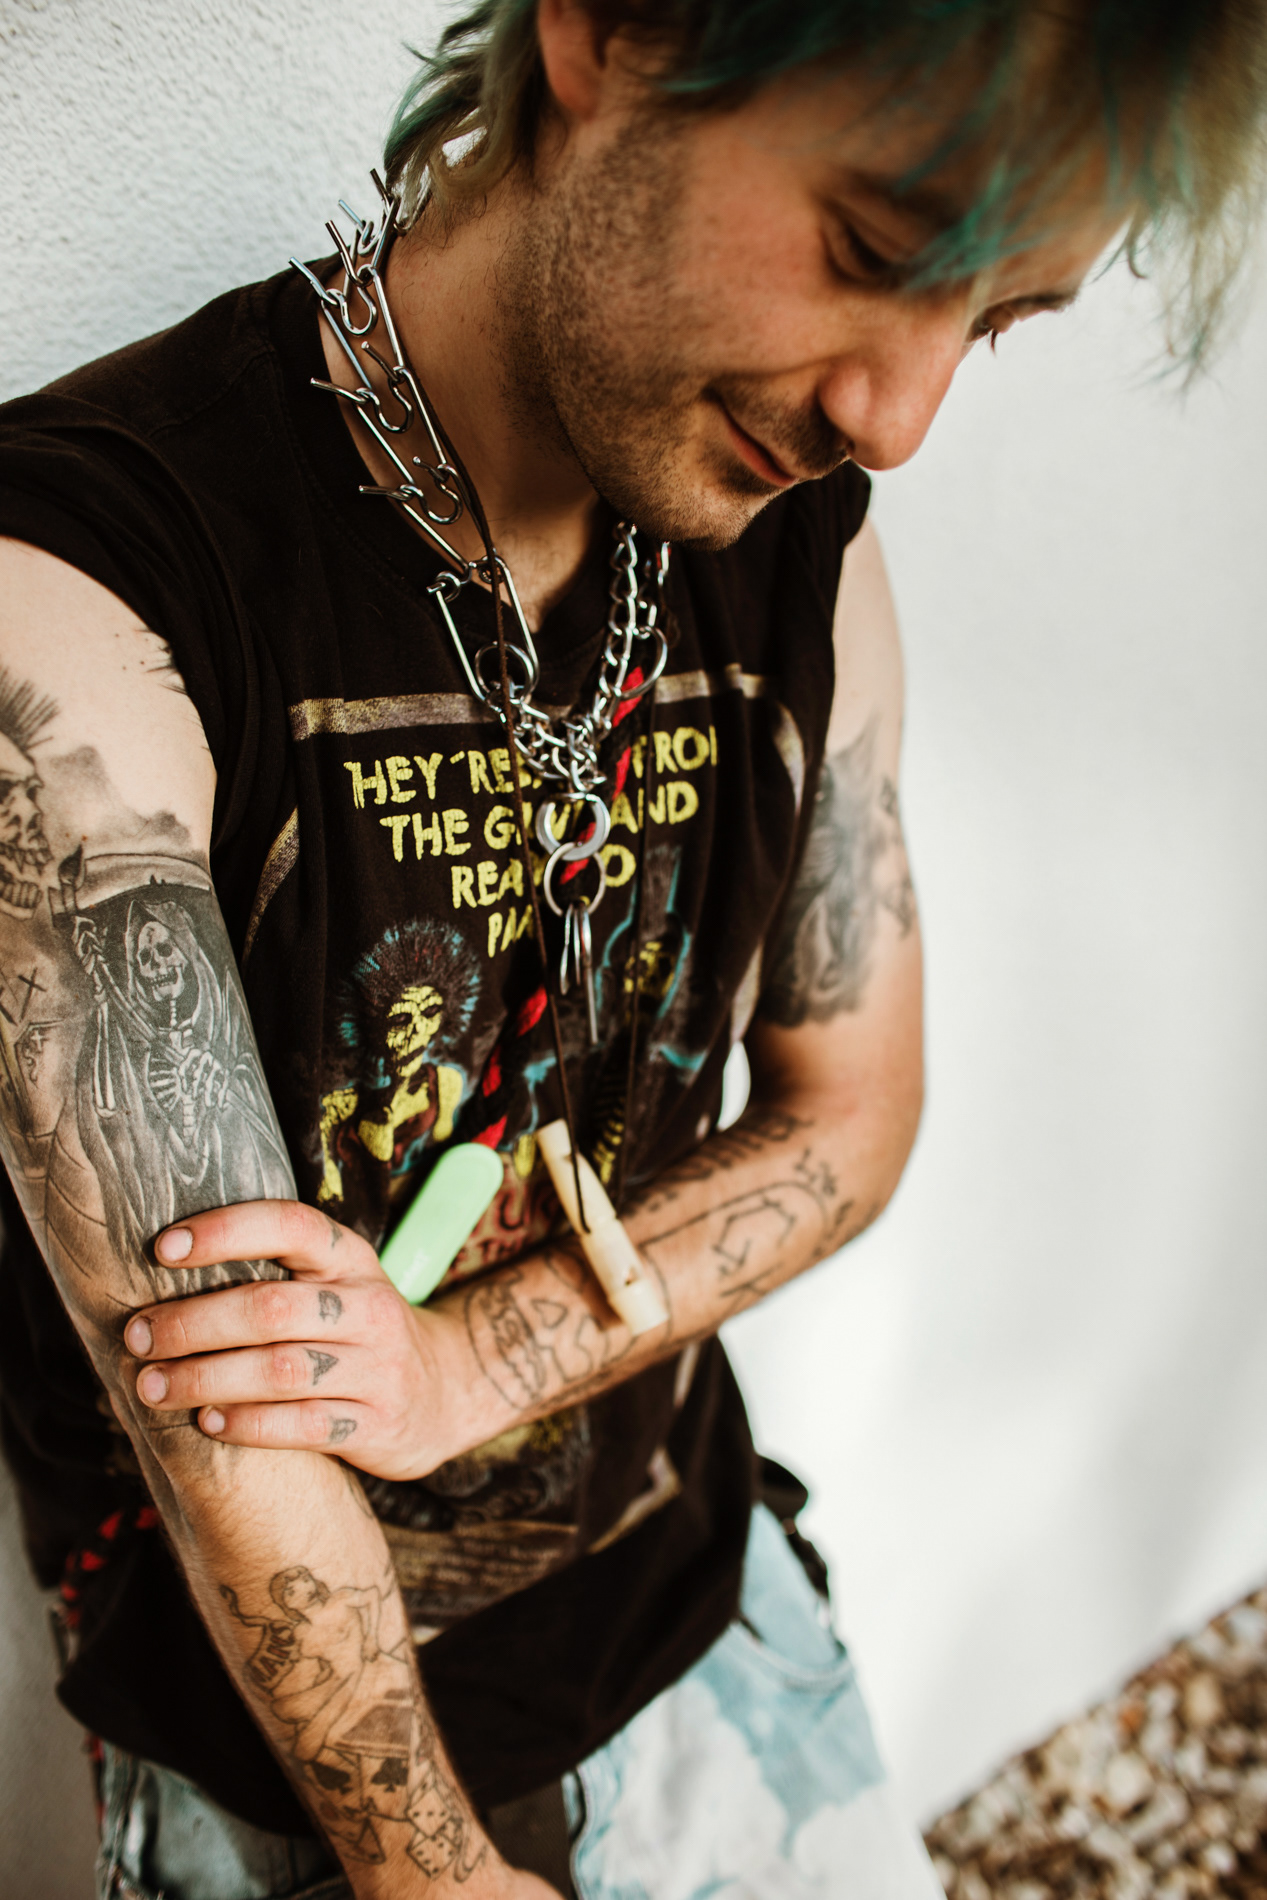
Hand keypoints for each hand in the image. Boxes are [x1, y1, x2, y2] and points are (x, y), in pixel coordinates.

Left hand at [122, 1200, 464, 1480]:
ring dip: (204, 1378)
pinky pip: (301, 1425)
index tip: (162, 1249)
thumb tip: (165, 1267)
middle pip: (270, 1307)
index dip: (225, 1231)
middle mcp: (368, 1306)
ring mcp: (378, 1367)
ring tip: (153, 1386)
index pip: (290, 1225)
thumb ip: (275, 1271)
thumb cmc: (357, 1329)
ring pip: (279, 1369)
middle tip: (138, 1336)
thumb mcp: (335, 1283)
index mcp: (351, 1259)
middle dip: (192, 1323)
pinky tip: (206, 1421)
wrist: (445, 1389)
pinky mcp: (377, 1423)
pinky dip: (246, 1424)